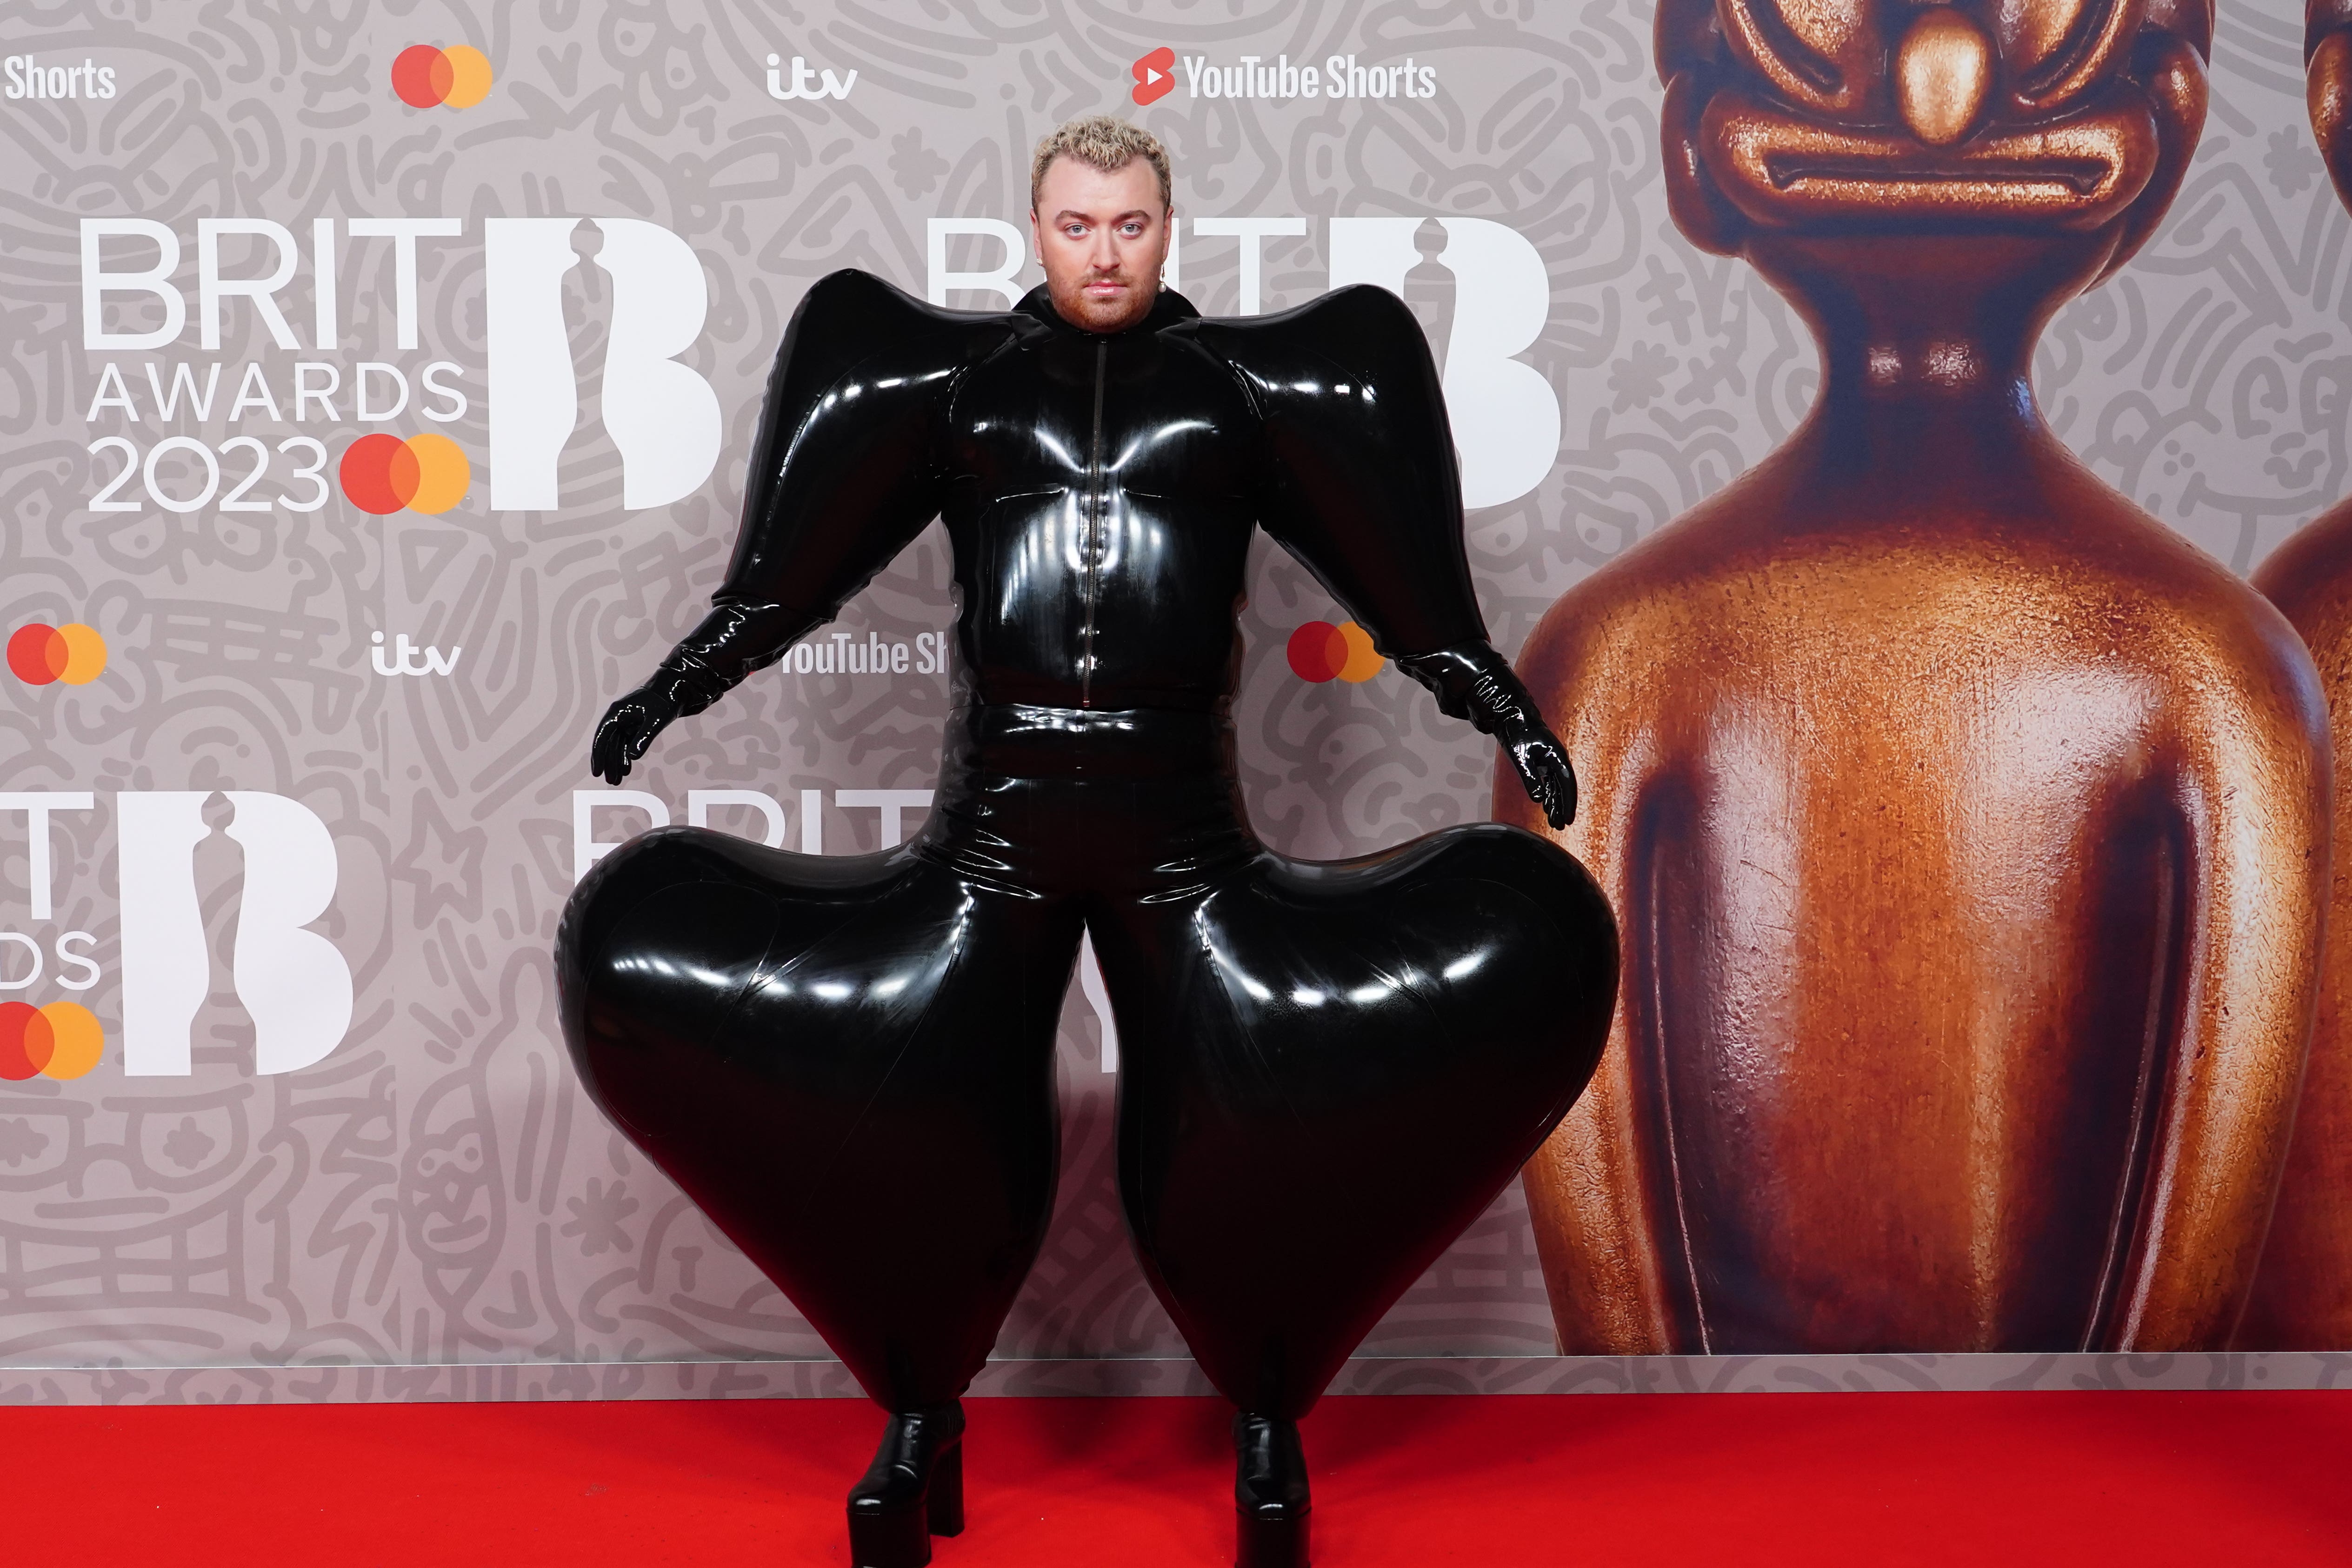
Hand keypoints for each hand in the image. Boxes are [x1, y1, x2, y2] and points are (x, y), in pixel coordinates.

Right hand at [590, 685, 681, 784]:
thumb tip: (632, 757)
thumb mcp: (656, 720)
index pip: (602, 736)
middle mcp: (618, 717)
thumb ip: (644, 738)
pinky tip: (627, 769)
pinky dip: (626, 756)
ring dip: (617, 762)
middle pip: (608, 744)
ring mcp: (626, 722)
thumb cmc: (664, 700)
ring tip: (617, 780)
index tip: (597, 772)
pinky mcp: (634, 726)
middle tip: (610, 782)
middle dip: (608, 763)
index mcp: (617, 712)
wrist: (676, 689)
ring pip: (617, 746)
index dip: (598, 755)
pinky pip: (626, 744)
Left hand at [1498, 716, 1577, 830]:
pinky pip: (1549, 782)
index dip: (1568, 802)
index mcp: (1556, 756)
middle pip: (1563, 788)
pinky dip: (1548, 794)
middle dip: (1562, 807)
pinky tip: (1546, 807)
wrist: (1511, 715)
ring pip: (1556, 786)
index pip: (1567, 784)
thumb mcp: (1520, 757)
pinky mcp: (1542, 761)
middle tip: (1560, 826)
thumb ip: (1530, 778)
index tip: (1568, 819)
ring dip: (1555, 803)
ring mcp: (1550, 760)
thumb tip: (1539, 800)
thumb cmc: (1516, 733)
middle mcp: (1557, 759)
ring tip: (1554, 822)